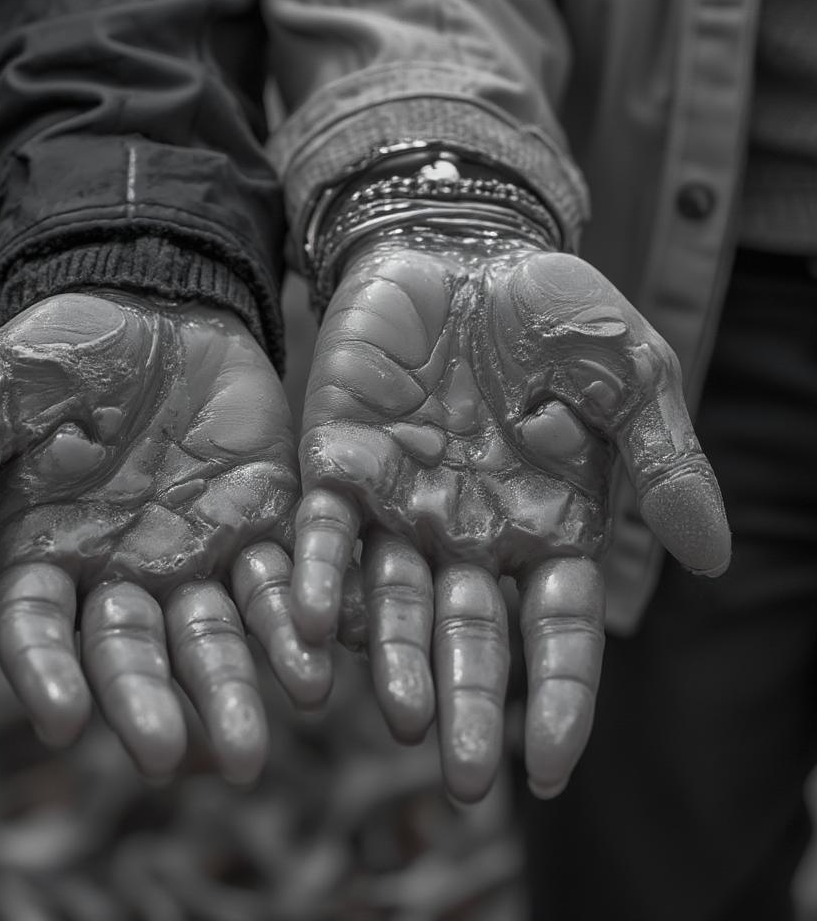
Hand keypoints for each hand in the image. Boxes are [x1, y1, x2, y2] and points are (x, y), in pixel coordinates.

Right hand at [0, 291, 329, 782]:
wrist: (155, 305)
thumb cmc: (62, 350)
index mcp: (47, 553)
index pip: (39, 628)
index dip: (47, 672)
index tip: (63, 720)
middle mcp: (122, 574)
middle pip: (132, 653)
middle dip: (150, 705)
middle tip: (175, 759)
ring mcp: (196, 555)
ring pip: (212, 636)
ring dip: (233, 689)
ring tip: (254, 744)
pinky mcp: (259, 524)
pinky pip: (281, 581)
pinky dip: (296, 623)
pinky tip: (318, 663)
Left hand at [293, 240, 729, 798]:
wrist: (461, 244)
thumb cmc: (551, 311)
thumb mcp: (629, 373)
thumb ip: (661, 459)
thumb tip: (712, 557)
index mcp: (547, 524)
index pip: (556, 628)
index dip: (559, 696)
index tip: (551, 766)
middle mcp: (470, 533)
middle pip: (471, 636)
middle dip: (471, 703)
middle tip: (465, 779)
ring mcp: (400, 503)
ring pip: (393, 601)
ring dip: (395, 660)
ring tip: (402, 720)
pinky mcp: (340, 462)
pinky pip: (327, 534)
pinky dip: (320, 579)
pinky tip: (312, 627)